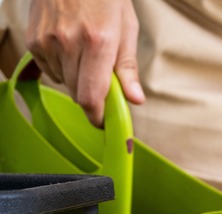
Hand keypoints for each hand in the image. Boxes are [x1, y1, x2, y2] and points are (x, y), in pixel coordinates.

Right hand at [25, 0, 144, 126]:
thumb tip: (134, 99)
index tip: (104, 122)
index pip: (91, 97)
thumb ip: (128, 67)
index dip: (97, 117)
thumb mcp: (127, 28)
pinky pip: (48, 68)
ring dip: (76, 79)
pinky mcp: (33, 39)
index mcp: (98, 42)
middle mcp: (69, 43)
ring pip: (62, 82)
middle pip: (77, 93)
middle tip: (102, 79)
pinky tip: (70, 47)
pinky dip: (61, 66)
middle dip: (92, 94)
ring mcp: (47, 41)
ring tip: (86, 54)